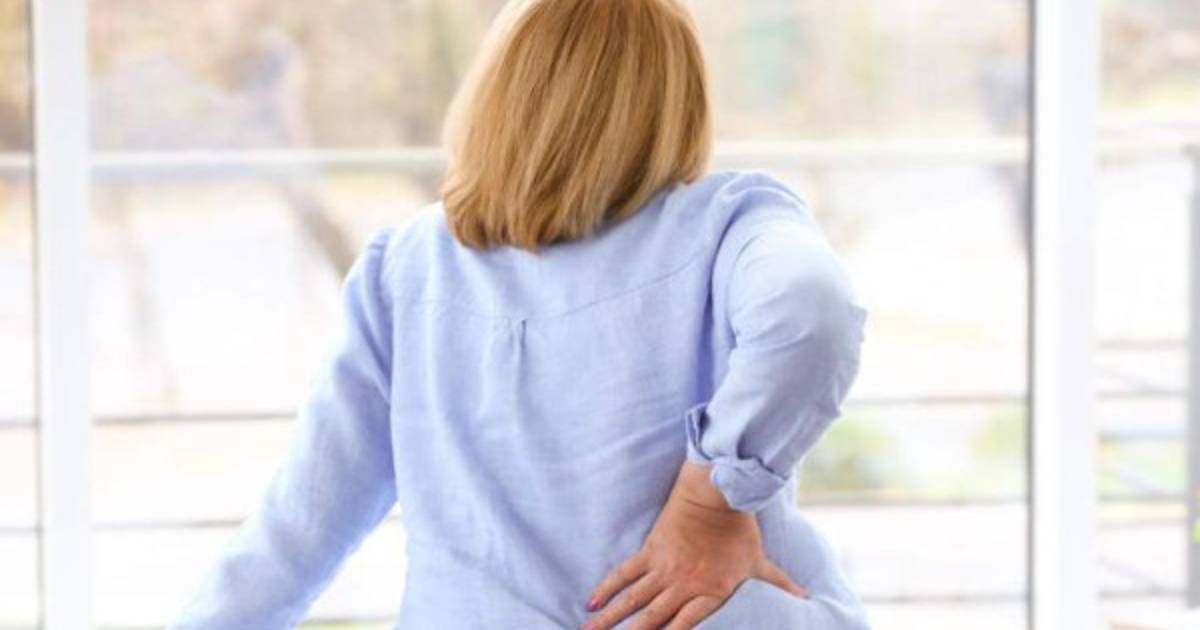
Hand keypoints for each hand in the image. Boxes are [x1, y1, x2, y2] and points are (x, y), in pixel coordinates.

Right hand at [581, 460, 807, 629]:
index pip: (685, 627)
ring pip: (633, 601)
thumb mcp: (760, 561)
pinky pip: (625, 573)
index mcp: (710, 593)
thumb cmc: (740, 529)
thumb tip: (807, 597)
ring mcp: (664, 569)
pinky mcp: (650, 550)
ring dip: (610, 619)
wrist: (717, 493)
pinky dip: (608, 587)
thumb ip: (779, 583)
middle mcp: (683, 586)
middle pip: (652, 620)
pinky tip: (592, 601)